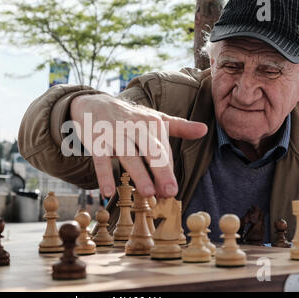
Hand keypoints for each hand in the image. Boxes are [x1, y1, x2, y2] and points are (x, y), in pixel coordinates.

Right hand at [70, 94, 206, 198]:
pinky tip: (108, 192)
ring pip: (128, 155)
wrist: (94, 105)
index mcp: (151, 122)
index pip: (163, 149)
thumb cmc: (129, 117)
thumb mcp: (154, 118)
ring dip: (138, 173)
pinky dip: (104, 175)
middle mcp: (134, 127)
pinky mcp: (97, 141)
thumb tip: (204, 130)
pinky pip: (100, 160)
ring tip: (147, 192)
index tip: (172, 191)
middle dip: (161, 170)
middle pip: (150, 149)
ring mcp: (115, 134)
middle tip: (169, 192)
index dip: (168, 171)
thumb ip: (179, 126)